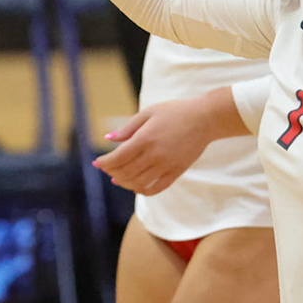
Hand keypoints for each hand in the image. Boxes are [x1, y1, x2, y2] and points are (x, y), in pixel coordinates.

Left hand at [96, 97, 223, 194]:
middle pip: (126, 172)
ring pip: (139, 183)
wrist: (205, 118)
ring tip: (118, 178)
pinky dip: (143, 191)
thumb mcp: (149, 112)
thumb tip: (108, 138)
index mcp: (146, 138)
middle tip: (106, 168)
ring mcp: (167, 165)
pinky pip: (157, 188)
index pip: (118, 158)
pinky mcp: (177, 171)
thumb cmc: (175, 111)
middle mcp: (155, 155)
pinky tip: (136, 187)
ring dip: (124, 182)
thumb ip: (128, 128)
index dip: (105, 163)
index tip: (97, 163)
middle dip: (112, 171)